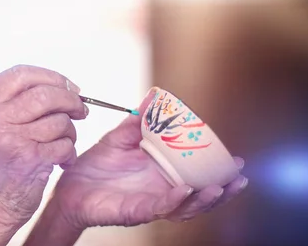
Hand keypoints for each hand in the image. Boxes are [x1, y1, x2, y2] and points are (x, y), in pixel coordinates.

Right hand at [0, 65, 88, 234]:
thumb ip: (15, 102)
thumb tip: (60, 85)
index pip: (21, 74)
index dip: (50, 77)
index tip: (67, 87)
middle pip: (45, 93)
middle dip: (70, 100)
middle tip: (80, 110)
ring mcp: (11, 138)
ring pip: (59, 119)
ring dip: (69, 132)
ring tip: (62, 142)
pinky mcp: (30, 158)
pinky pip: (65, 143)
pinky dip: (69, 151)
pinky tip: (60, 160)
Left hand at [50, 88, 247, 229]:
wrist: (69, 186)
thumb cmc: (95, 166)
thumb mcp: (119, 139)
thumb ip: (138, 121)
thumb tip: (153, 97)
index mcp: (161, 173)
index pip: (196, 174)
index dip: (217, 170)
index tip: (236, 160)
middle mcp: (160, 190)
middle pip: (198, 195)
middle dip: (221, 189)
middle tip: (239, 177)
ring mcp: (150, 202)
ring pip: (184, 206)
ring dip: (203, 199)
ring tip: (218, 187)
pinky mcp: (135, 211)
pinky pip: (158, 208)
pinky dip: (173, 201)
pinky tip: (184, 191)